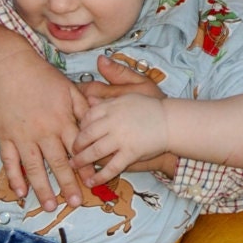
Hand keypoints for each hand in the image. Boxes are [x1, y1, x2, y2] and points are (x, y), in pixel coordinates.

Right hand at [0, 50, 90, 210]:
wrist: (11, 69)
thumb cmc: (43, 78)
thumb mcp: (70, 89)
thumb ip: (85, 109)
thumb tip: (99, 125)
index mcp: (62, 120)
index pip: (78, 149)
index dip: (85, 166)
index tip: (92, 182)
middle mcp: (44, 131)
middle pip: (58, 163)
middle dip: (67, 185)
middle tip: (75, 203)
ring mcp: (23, 136)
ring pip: (34, 167)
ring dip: (42, 188)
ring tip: (49, 206)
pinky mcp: (6, 136)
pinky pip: (10, 161)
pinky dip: (15, 177)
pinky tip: (21, 192)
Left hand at [75, 55, 173, 182]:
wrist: (173, 123)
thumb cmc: (155, 104)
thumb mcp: (137, 83)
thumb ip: (117, 75)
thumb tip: (99, 60)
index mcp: (112, 105)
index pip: (87, 115)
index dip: (78, 125)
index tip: (74, 132)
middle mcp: (113, 121)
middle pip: (86, 134)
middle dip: (75, 145)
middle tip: (69, 151)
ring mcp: (121, 138)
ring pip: (94, 151)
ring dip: (82, 161)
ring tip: (74, 166)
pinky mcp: (130, 154)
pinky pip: (111, 167)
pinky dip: (99, 176)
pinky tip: (91, 182)